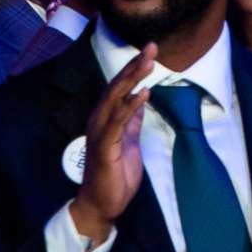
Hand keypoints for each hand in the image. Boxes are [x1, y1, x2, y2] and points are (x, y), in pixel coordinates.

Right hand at [67, 44, 156, 245]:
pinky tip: (143, 92)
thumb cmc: (115, 175)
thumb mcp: (129, 141)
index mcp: (106, 118)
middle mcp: (99, 120)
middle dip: (135, 65)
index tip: (150, 50)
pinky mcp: (104, 146)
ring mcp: (100, 132)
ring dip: (133, 78)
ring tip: (149, 61)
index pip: (120, 87)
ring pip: (116, 99)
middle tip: (152, 46)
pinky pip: (118, 122)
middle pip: (118, 86)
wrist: (102, 205)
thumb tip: (140, 97)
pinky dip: (130, 106)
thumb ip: (132, 120)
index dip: (134, 68)